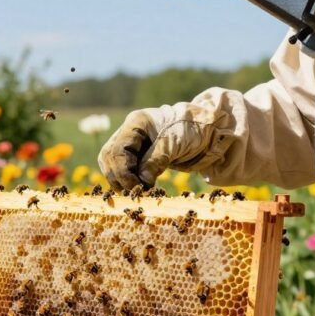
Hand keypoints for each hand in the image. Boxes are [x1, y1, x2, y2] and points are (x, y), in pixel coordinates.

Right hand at [97, 103, 219, 190]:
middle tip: (135, 193)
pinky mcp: (136, 155)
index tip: (136, 188)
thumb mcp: (174, 145)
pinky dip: (127, 181)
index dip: (122, 172)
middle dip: (119, 177)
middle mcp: (128, 132)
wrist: (205, 132)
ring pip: (111, 164)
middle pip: (109, 157)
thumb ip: (155, 161)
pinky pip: (122, 169)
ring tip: (136, 192)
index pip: (116, 150)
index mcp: (136, 123)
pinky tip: (138, 189)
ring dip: (121, 181)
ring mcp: (131, 143)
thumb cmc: (191, 131)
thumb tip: (141, 182)